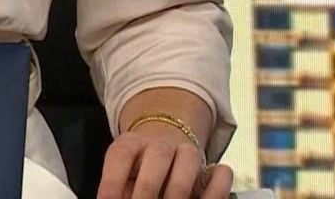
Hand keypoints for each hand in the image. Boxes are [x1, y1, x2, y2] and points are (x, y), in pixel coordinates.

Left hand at [96, 120, 230, 198]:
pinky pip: (221, 172)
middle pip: (157, 155)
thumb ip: (117, 191)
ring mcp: (186, 152)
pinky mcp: (209, 166)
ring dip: (178, 190)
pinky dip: (216, 189)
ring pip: (189, 159)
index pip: (121, 154)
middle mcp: (159, 144)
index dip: (113, 181)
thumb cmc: (137, 172)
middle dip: (147, 190)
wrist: (162, 147)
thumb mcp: (120, 178)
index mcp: (131, 143)